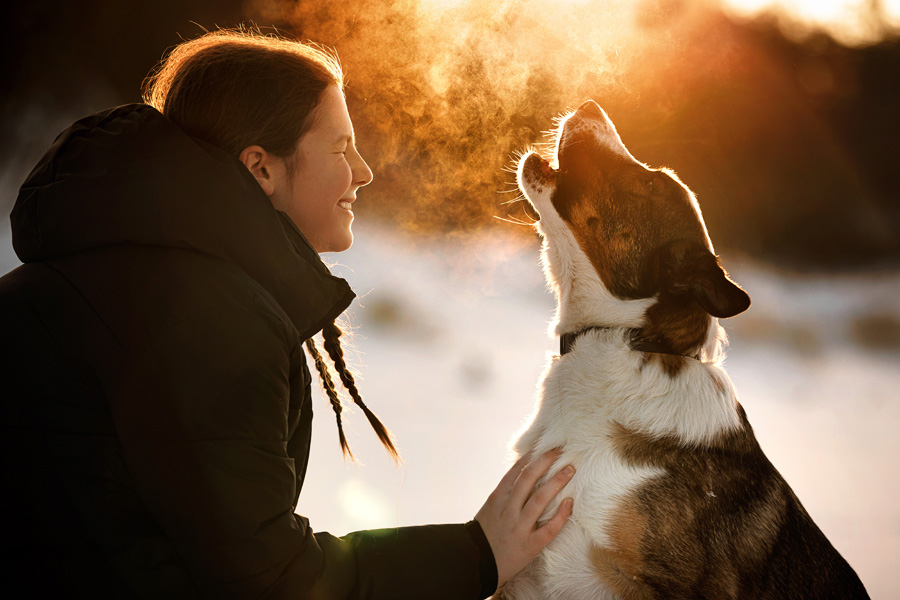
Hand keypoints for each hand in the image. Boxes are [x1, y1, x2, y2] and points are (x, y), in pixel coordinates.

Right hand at [474, 450, 574, 585]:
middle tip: (561, 452)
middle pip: (529, 478)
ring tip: (570, 470)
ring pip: (540, 499)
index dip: (533, 457)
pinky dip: (560, 515)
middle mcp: (508, 509)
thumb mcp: (491, 507)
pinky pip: (548, 529)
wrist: (477, 562)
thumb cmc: (486, 532)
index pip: (516, 471)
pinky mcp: (529, 545)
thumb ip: (506, 492)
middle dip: (546, 462)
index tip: (546, 448)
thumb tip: (524, 472)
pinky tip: (570, 503)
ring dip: (557, 482)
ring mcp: (519, 526)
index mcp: (498, 497)